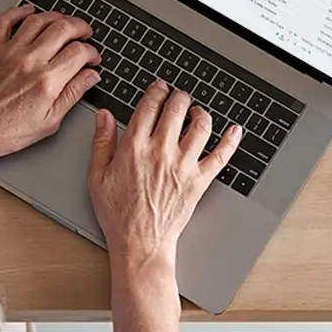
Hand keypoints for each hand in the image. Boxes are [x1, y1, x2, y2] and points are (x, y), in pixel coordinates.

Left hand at [0, 5, 101, 163]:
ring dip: (56, 16)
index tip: (93, 58)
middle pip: (63, 28)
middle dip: (80, 27)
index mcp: (47, 81)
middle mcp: (30, 61)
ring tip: (65, 23)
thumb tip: (91, 77)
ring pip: (39, 19)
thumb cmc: (9, 130)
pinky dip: (20, 11)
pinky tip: (30, 12)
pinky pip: (6, 20)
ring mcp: (10, 52)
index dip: (91, 52)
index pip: (79, 52)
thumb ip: (73, 94)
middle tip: (85, 33)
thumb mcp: (50, 121)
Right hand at [88, 80, 242, 275]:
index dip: (156, 91)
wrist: (140, 243)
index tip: (158, 88)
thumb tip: (104, 117)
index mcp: (135, 147)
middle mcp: (161, 151)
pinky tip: (235, 130)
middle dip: (178, 96)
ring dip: (200, 112)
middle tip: (178, 96)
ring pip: (201, 126)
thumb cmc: (118, 214)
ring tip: (197, 111)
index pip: (149, 106)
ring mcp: (183, 165)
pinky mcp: (199, 181)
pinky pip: (221, 156)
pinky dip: (231, 141)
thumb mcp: (97, 176)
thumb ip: (101, 142)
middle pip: (177, 109)